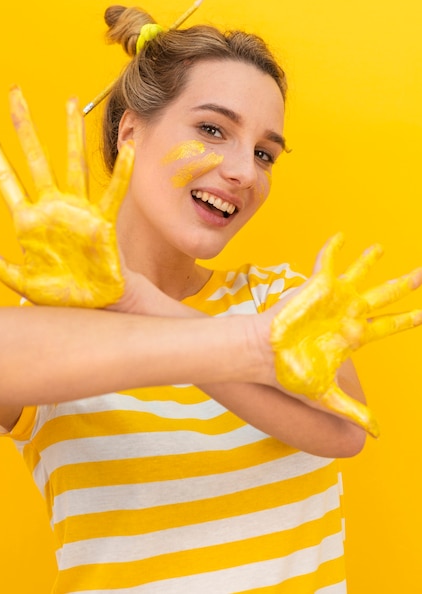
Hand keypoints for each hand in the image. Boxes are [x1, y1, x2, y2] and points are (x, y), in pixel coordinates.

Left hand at [0, 87, 133, 307]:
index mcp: (29, 221)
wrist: (94, 307)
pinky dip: (120, 173)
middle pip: (36, 158)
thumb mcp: (20, 281)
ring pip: (74, 165)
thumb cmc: (61, 295)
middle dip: (25, 126)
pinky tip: (127, 149)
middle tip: (15, 94)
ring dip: (71, 134)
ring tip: (70, 103)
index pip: (7, 179)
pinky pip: (113, 193)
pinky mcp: (103, 222)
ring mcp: (78, 211)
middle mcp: (52, 208)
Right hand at [270, 233, 421, 436]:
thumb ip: (353, 411)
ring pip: (358, 273)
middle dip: (406, 285)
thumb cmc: (289, 374)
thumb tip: (377, 434)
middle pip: (384, 295)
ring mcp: (332, 298)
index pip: (388, 326)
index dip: (409, 319)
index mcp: (353, 337)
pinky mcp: (315, 285)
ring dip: (369, 260)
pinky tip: (343, 236)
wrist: (263, 355)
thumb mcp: (326, 396)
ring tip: (381, 248)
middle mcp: (346, 313)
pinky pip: (327, 261)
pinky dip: (334, 248)